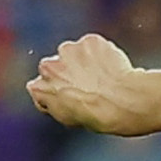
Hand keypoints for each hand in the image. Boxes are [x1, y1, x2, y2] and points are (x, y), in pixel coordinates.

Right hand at [29, 35, 152, 135]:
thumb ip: (53, 103)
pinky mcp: (89, 42)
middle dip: (69, 71)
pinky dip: (103, 53)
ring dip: (85, 60)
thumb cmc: (98, 115)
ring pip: (75, 53)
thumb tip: (50, 97)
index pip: (42, 85)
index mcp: (39, 88)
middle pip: (56, 66)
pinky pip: (94, 46)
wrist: (121, 102)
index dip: (58, 89)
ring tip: (104, 77)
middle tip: (90, 84)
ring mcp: (68, 51)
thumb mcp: (67, 118)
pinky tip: (113, 68)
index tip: (72, 94)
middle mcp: (48, 67)